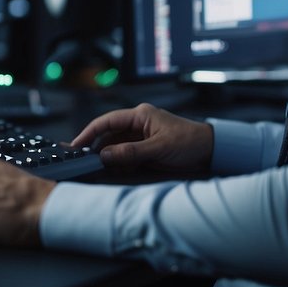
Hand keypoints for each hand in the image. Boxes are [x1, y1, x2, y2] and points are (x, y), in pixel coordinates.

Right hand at [71, 103, 213, 172]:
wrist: (211, 151)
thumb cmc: (190, 142)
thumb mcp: (160, 147)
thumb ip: (132, 152)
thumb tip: (106, 155)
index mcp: (140, 115)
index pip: (107, 121)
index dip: (90, 132)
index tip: (76, 145)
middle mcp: (138, 124)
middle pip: (109, 135)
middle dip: (95, 147)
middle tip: (80, 160)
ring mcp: (141, 138)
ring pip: (115, 147)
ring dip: (106, 157)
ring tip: (92, 167)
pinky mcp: (145, 150)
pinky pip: (125, 156)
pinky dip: (117, 163)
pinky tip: (110, 170)